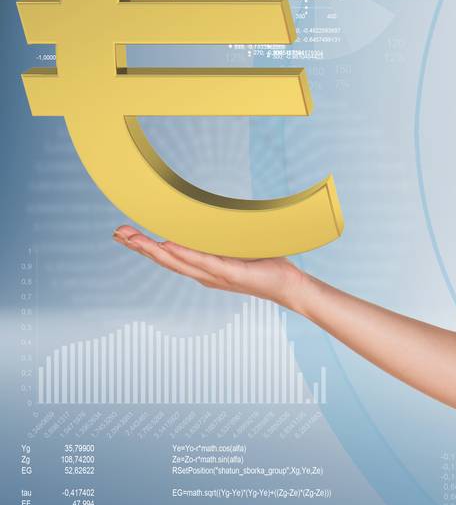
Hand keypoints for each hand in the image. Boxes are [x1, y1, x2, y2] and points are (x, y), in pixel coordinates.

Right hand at [113, 224, 311, 310]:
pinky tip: (168, 245)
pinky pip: (205, 262)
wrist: (288, 285)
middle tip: (116, 232)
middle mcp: (205, 274)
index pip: (168, 256)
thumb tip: (205, 219)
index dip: (145, 246)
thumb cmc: (264, 265)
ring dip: (153, 249)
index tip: (124, 234)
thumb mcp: (236, 247)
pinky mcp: (232, 274)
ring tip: (132, 238)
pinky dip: (185, 254)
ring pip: (178, 262)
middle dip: (139, 246)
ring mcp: (216, 276)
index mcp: (203, 268)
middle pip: (165, 259)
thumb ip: (219, 238)